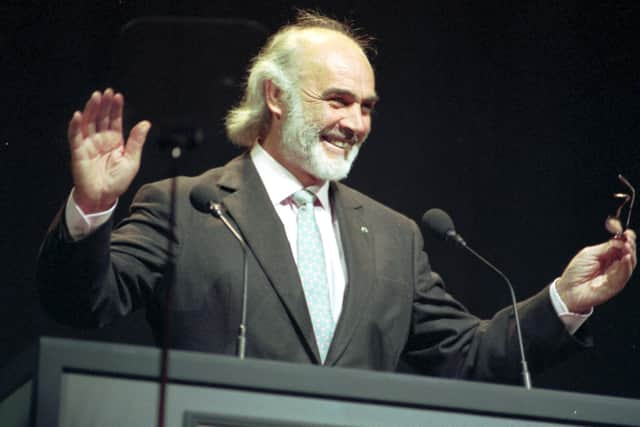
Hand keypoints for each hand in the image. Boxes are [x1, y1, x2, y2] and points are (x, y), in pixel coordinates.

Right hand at [68, 89, 150, 212]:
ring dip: (91, 110)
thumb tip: (146, 123)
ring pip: (88, 123)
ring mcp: (89, 144)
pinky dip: (75, 126)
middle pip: (101, 118)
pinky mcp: (78, 152)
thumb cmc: (117, 182)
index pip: (114, 120)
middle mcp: (101, 140)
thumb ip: (137, 141)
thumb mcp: (132, 160)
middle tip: (107, 92)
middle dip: (104, 104)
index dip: (116, 108)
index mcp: (114, 141)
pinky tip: (78, 115)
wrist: (103, 197)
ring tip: (95, 97)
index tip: (118, 96)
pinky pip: (75, 137)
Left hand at [557, 229, 636, 312]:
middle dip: (630, 244)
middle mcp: (614, 265)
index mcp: (607, 256)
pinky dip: (627, 265)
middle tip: (628, 238)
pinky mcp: (617, 284)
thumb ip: (606, 247)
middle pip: (628, 253)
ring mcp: (616, 274)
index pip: (621, 245)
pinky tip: (626, 257)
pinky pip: (625, 274)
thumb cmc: (576, 272)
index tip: (626, 232)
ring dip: (630, 253)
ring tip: (627, 246)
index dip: (625, 238)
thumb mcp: (590, 253)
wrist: (569, 289)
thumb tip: (619, 240)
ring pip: (630, 263)